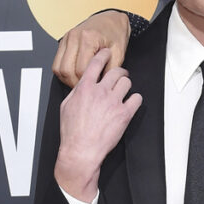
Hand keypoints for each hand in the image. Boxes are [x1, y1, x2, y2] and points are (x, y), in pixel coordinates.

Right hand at [53, 11, 130, 87]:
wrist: (112, 19)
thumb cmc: (116, 33)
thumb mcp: (119, 53)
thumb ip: (110, 70)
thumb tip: (102, 85)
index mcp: (89, 38)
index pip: (81, 69)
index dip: (88, 81)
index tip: (94, 86)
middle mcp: (74, 37)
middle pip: (67, 70)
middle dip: (75, 83)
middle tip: (87, 88)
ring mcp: (67, 38)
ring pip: (58, 68)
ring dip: (67, 79)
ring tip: (80, 82)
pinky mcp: (64, 41)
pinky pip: (57, 62)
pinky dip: (64, 72)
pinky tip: (75, 74)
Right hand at [54, 49, 142, 202]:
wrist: (81, 151)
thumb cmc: (72, 132)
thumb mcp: (66, 107)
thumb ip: (76, 92)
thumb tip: (81, 84)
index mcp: (84, 88)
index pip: (96, 63)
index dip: (103, 55)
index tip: (107, 53)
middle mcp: (100, 92)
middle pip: (116, 71)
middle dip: (119, 72)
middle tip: (120, 76)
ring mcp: (113, 102)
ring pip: (127, 82)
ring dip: (126, 85)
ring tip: (123, 91)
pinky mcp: (124, 114)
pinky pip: (137, 98)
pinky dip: (135, 99)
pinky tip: (130, 103)